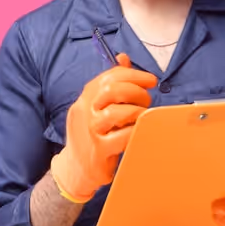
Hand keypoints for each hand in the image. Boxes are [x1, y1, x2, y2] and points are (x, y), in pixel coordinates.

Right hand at [50, 53, 157, 202]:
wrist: (74, 167)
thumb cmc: (91, 133)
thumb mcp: (96, 105)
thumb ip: (110, 83)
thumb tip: (123, 58)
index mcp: (86, 96)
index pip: (109, 76)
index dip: (134, 74)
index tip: (150, 81)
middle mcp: (85, 110)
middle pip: (112, 90)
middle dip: (136, 91)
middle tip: (146, 100)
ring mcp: (91, 130)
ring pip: (117, 113)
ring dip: (137, 112)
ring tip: (142, 117)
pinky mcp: (99, 150)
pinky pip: (123, 136)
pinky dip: (136, 131)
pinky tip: (138, 132)